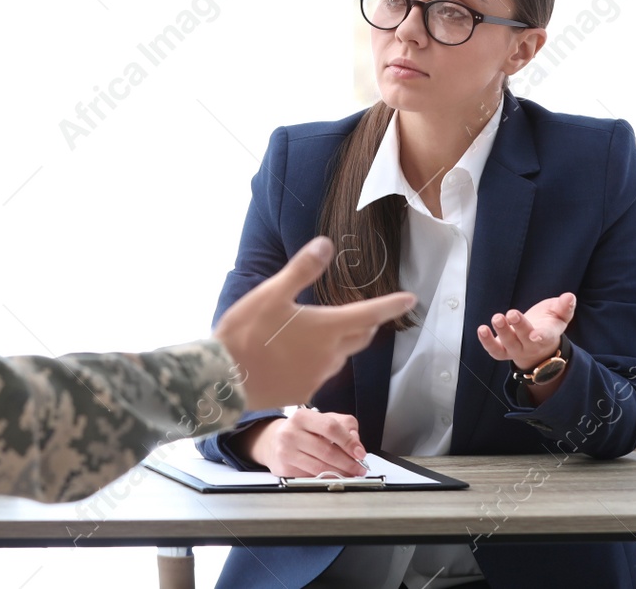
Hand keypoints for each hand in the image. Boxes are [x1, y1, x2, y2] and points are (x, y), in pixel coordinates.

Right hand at [213, 237, 414, 410]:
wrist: (224, 380)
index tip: (411, 299)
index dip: (391, 305)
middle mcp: (329, 354)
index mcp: (326, 327)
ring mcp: (318, 375)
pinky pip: (322, 371)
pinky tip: (299, 352)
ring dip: (342, 340)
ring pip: (341, 354)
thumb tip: (326, 244)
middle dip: (368, 322)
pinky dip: (320, 358)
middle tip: (367, 312)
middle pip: (360, 336)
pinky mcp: (305, 391)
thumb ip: (301, 269)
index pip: (369, 313)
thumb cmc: (246, 332)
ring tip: (323, 329)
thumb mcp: (271, 294)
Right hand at [240, 409, 366, 477]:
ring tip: (351, 474)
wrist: (274, 442)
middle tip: (360, 468)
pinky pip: (311, 477)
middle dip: (348, 462)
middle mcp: (291, 432)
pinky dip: (326, 479)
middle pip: (327, 450)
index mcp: (302, 416)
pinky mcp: (284, 468)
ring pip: (320, 467)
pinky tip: (334, 477)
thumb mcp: (322, 420)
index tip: (360, 453)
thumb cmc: (303, 431)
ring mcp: (285, 452)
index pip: (330, 427)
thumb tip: (356, 444)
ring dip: (340, 473)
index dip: (349, 442)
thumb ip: (344, 425)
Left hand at [477, 292, 575, 368]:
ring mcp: (516, 349)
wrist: (538, 346)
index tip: (535, 334)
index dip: (541, 336)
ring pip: (509, 345)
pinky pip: (494, 350)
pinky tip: (482, 329)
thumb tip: (570, 296)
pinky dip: (486, 342)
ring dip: (502, 332)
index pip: (546, 336)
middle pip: (525, 339)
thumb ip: (564, 306)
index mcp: (548, 335)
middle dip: (519, 327)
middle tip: (511, 313)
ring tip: (497, 318)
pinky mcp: (502, 350)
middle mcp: (531, 345)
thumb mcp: (559, 314)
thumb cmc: (548, 324)